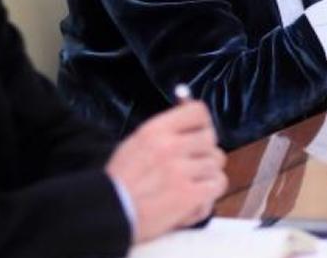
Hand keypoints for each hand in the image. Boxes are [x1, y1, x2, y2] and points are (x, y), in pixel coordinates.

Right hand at [106, 101, 227, 244]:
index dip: (203, 123)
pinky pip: (218, 184)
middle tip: (193, 165)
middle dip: (204, 151)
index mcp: (155, 131)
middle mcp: (171, 146)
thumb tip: (188, 113)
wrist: (108, 214)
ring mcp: (181, 170)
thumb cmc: (119, 183)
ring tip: (190, 185)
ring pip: (216, 162)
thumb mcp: (135, 143)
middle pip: (211, 138)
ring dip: (207, 174)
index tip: (199, 133)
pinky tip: (194, 200)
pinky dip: (210, 193)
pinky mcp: (190, 194)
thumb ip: (164, 131)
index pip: (198, 112)